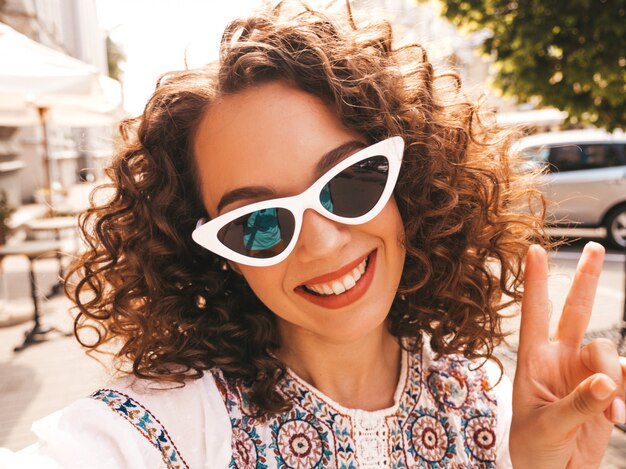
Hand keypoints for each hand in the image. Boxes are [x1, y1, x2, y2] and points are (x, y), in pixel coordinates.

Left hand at [510, 242, 625, 468]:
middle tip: (595, 248)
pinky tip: (620, 417)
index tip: (534, 249)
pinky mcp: (607, 390)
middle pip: (575, 311)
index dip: (536, 281)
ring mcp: (585, 373)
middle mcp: (560, 359)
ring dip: (614, 378)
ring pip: (608, 351)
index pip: (533, 314)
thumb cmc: (534, 449)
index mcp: (533, 361)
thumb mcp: (547, 427)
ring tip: (612, 415)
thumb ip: (578, 404)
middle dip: (586, 279)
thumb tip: (607, 381)